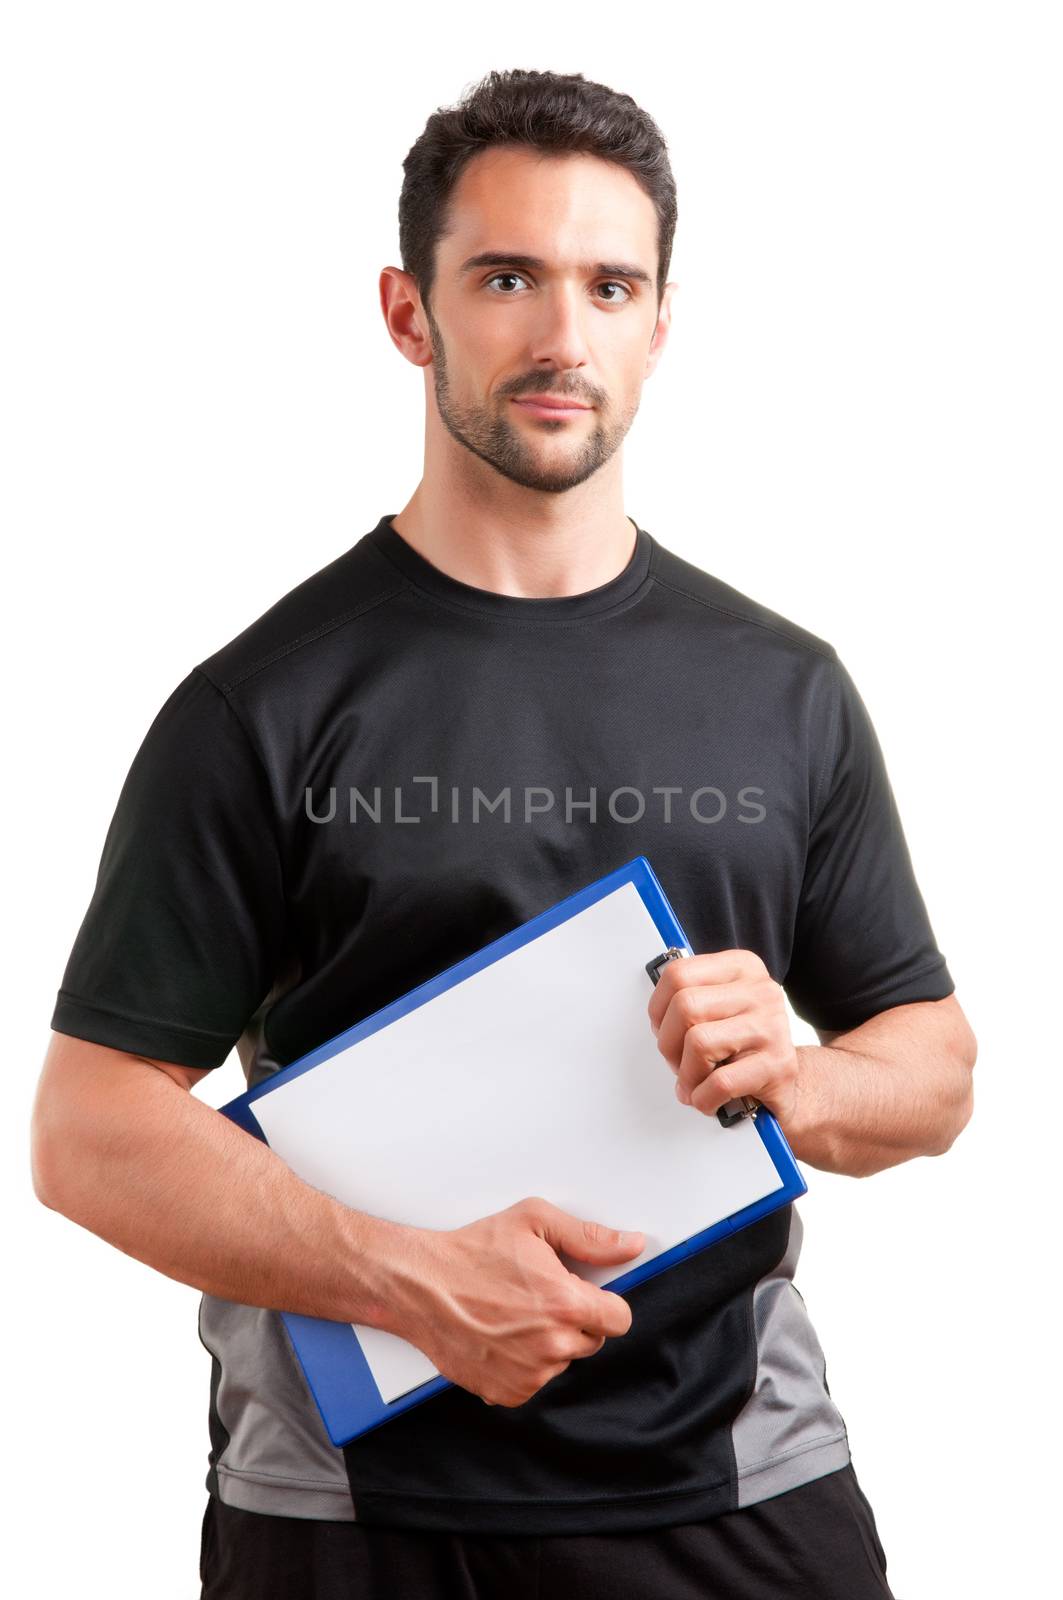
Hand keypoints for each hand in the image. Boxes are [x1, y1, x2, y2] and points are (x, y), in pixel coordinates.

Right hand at [388, 1197, 644, 1407]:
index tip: (586, 1294)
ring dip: (548, 1342)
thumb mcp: (533, 1222)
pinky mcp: (507, 1392)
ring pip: (562, 1360)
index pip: (620, 1319)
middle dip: (574, 1319)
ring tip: (513, 1313)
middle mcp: (552, 1345)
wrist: (420, 1286)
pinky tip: (501, 1335)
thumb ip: (589, 1237)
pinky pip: (534, 1380)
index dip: (605, 1302)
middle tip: (538, 1295)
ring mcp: (530, 1374)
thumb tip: (629, 1245)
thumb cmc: (471, 1252)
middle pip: (592, 1341)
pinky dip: (523, 1363)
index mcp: (566, 1305)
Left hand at [646, 948, 798, 1123]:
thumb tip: (655, 1015)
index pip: (678, 974)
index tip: (663, 1030)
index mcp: (741, 968)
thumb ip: (688, 1000)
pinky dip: (703, 1098)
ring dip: (686, 1074)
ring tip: (692, 1084)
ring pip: (699, 1043)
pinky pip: (720, 1082)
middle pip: (685, 1006)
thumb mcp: (717, 1010)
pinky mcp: (778, 1065)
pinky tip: (708, 1100)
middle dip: (669, 1044)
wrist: (786, 1084)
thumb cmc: (742, 1047)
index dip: (658, 1009)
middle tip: (676, 1063)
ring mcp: (772, 1026)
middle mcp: (760, 991)